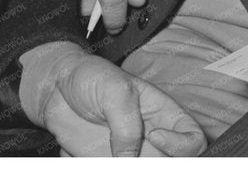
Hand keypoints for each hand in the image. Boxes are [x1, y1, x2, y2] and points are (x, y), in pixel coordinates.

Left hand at [18, 41, 205, 156]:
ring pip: (140, 172)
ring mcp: (127, 154)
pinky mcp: (103, 163)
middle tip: (124, 157)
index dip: (182, 146)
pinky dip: (93, 167)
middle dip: (152, 164)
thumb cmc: (90, 78)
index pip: (193, 139)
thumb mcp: (114, 92)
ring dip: (119, 166)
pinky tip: (80, 154)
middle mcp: (150, 139)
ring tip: (98, 153)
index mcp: (164, 114)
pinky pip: (108, 173)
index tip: (154, 136)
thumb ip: (126, 126)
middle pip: (171, 164)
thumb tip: (129, 158)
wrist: (54, 89)